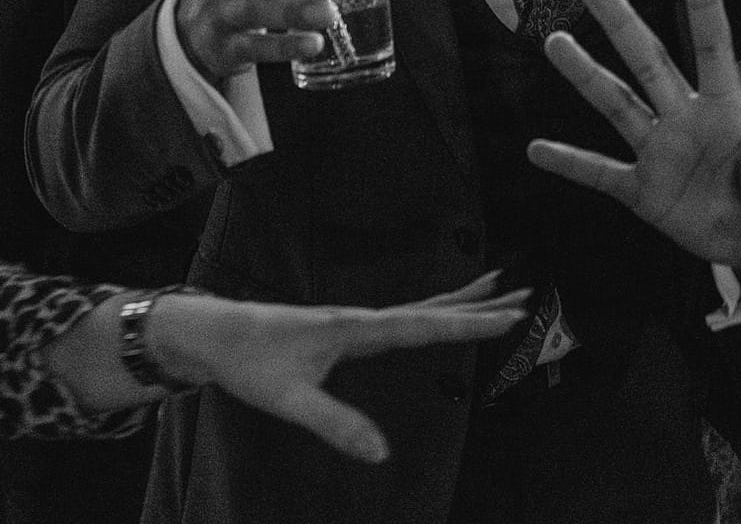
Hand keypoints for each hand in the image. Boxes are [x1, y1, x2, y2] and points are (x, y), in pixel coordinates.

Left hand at [151, 274, 527, 462]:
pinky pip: (402, 316)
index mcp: (356, 329)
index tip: (509, 316)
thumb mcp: (289, 400)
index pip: (424, 325)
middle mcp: (362, 317)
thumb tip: (382, 452)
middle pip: (433, 308)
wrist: (215, 333)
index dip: (468, 323)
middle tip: (526, 294)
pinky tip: (441, 312)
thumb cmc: (249, 363)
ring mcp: (356, 320)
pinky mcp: (347, 328)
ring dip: (462, 300)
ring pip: (421, 307)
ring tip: (500, 287)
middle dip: (479, 304)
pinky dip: (432, 310)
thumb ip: (336, 424)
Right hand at [527, 0, 740, 273]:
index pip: (713, 46)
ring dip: (587, 75)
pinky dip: (570, 162)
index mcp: (727, 108)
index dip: (703, 4)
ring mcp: (660, 152)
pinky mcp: (642, 191)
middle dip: (623, 22)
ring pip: (618, 105)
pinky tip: (536, 149)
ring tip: (555, 42)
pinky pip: (600, 173)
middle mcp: (686, 118)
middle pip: (650, 61)